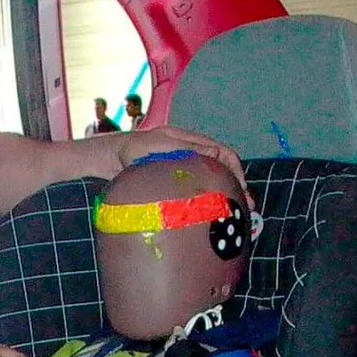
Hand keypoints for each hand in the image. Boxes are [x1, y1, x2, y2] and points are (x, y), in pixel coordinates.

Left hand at [118, 127, 249, 203]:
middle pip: (222, 169)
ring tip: (236, 214)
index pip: (222, 154)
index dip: (235, 170)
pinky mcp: (176, 181)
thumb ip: (185, 148)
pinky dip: (208, 200)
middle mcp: (191, 154)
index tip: (240, 189)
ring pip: (212, 180)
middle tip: (246, 206)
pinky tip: (212, 215)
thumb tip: (215, 153)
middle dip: (236, 186)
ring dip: (225, 195)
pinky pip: (198, 189)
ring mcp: (184, 167)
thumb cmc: (132, 150)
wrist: (110, 159)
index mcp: (190, 141)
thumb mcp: (160, 147)